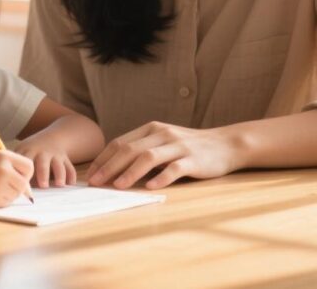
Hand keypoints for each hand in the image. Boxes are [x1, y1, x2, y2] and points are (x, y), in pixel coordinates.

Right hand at [0, 149, 33, 207]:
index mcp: (3, 156)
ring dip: (9, 193)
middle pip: (24, 183)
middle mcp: (2, 170)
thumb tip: (29, 190)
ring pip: (16, 195)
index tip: (17, 174)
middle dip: (18, 185)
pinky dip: (1, 200)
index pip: (29, 167)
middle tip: (4, 183)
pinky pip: (6, 203)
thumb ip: (11, 167)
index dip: (24, 172)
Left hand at [15, 138, 76, 187]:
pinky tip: (70, 184)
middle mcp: (43, 153)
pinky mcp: (65, 159)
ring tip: (59, 185)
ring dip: (59, 175)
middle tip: (43, 186)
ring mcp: (55, 155)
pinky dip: (71, 176)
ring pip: (58, 165)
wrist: (51, 138)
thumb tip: (12, 188)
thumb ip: (16, 166)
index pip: (26, 162)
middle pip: (43, 163)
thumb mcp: (22, 151)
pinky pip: (70, 168)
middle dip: (43, 174)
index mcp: (29, 151)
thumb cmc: (31, 151)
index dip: (24, 173)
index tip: (23, 186)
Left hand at [85, 121, 243, 189]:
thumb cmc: (189, 147)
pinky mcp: (193, 160)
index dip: (104, 158)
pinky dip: (161, 178)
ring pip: (149, 157)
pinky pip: (175, 169)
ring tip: (117, 186)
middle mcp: (162, 134)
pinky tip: (150, 188)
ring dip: (130, 172)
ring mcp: (178, 146)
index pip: (121, 142)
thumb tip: (113, 169)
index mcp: (151, 129)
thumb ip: (143, 150)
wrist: (226, 144)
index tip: (90, 174)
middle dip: (110, 166)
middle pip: (130, 149)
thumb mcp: (164, 142)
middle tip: (95, 182)